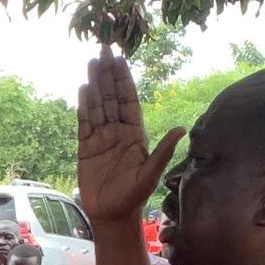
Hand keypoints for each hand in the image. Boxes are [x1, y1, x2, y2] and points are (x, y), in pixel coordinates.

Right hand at [75, 52, 184, 228]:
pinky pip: (84, 122)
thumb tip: (181, 129)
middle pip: (112, 97)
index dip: (124, 80)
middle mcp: (118, 131)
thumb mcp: (151, 173)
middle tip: (103, 50)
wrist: (112, 214)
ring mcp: (101, 138)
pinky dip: (84, 106)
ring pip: (98, 105)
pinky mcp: (86, 147)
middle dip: (108, 74)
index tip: (120, 59)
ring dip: (95, 84)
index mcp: (135, 133)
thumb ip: (163, 150)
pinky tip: (83, 89)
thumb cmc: (134, 196)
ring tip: (91, 62)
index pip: (129, 100)